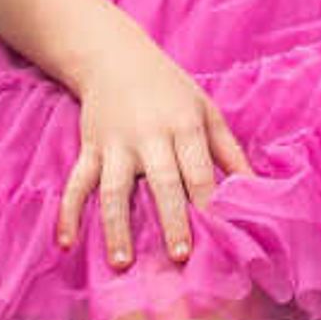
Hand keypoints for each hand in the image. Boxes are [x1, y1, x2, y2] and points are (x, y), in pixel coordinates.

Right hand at [59, 27, 252, 270]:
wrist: (114, 57)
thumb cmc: (170, 90)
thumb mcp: (206, 110)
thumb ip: (230, 151)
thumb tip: (255, 188)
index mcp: (183, 125)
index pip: (199, 169)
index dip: (209, 201)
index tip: (221, 234)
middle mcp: (149, 136)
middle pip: (162, 181)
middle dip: (171, 217)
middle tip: (180, 255)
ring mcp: (115, 145)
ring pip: (114, 189)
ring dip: (117, 226)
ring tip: (121, 262)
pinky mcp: (89, 149)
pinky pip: (76, 183)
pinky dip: (67, 212)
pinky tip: (65, 242)